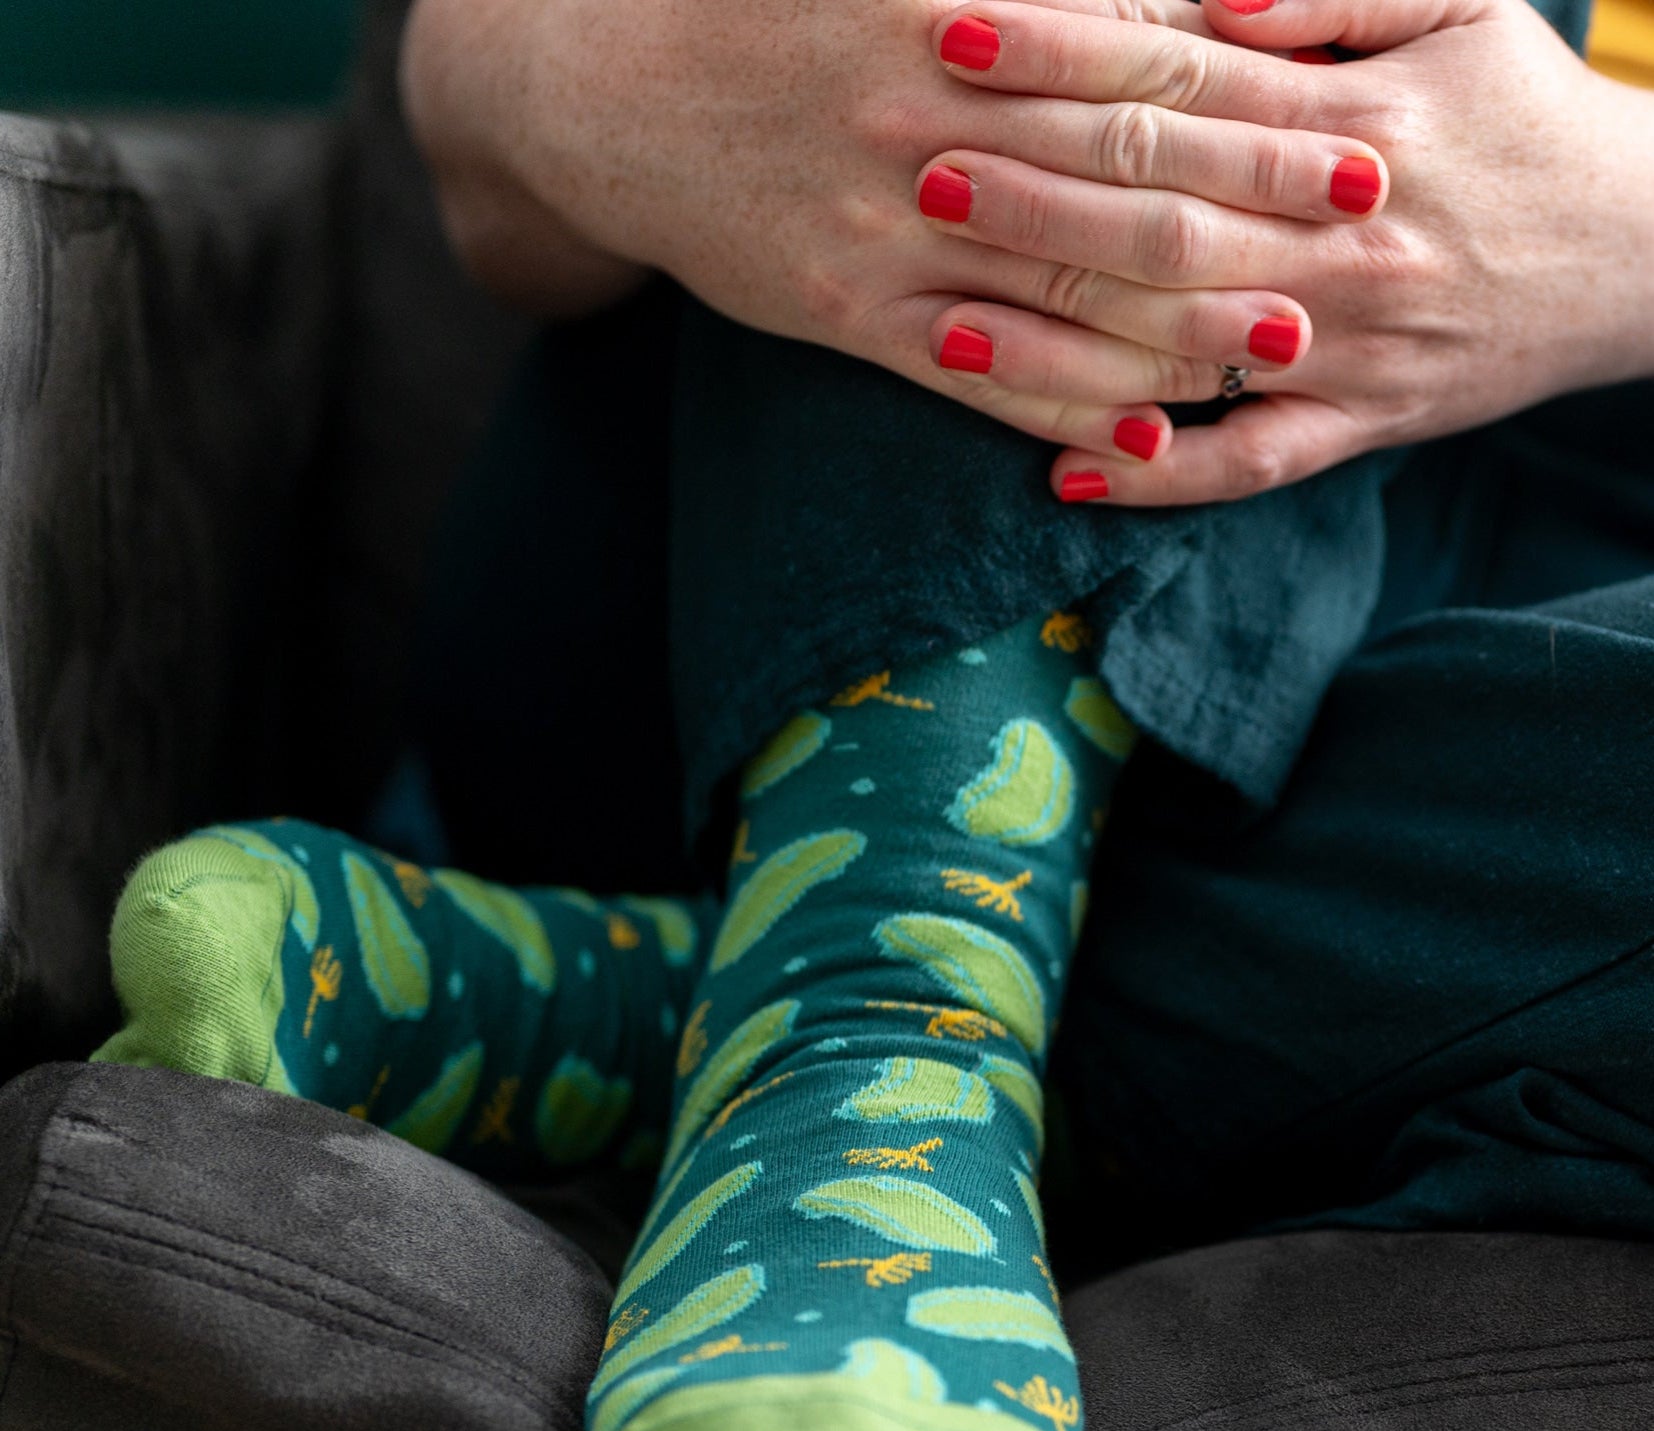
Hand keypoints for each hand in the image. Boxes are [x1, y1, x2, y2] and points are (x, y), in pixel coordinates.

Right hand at [400, 0, 1386, 463]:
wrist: (611, 90)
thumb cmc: (768, 14)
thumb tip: (1168, 4)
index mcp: (956, 12)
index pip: (1140, 60)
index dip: (1258, 96)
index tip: (1354, 120)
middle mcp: (935, 123)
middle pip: (1127, 174)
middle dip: (1254, 203)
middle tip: (1360, 230)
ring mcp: (890, 230)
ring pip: (1062, 286)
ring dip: (1183, 321)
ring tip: (1286, 345)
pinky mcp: (847, 313)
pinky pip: (976, 373)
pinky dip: (1065, 403)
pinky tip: (1144, 436)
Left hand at [922, 0, 1653, 502]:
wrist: (1641, 251)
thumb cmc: (1522, 121)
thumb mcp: (1465, 9)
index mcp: (1355, 122)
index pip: (1178, 87)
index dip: (1062, 59)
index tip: (956, 37)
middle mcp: (1339, 240)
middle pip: (1158, 219)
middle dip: (1030, 199)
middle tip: (917, 179)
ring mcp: (1347, 345)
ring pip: (1181, 353)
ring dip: (1056, 348)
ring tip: (943, 334)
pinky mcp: (1360, 426)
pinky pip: (1249, 465)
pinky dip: (1162, 479)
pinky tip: (1066, 476)